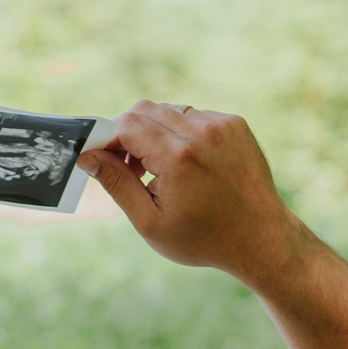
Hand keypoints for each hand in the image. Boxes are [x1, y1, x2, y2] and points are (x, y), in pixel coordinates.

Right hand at [78, 102, 306, 287]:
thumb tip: (87, 156)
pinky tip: (188, 165)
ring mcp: (222, 125)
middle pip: (145, 109)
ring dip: (154, 133)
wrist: (260, 238)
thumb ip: (117, 184)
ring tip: (160, 169)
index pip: (127, 124)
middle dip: (128, 134)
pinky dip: (181, 134)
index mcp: (178, 157)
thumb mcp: (150, 222)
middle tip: (131, 168)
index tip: (104, 160)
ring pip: (169, 110)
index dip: (108, 139)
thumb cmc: (203, 239)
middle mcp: (202, 132)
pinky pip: (194, 116)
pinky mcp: (235, 124)